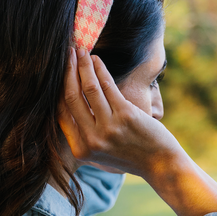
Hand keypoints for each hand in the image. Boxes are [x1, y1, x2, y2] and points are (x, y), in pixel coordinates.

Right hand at [58, 48, 216, 215]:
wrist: (159, 164)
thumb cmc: (129, 155)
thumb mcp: (99, 154)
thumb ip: (82, 136)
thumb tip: (66, 105)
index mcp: (81, 150)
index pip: (61, 114)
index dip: (57, 89)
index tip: (58, 72)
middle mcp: (92, 141)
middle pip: (71, 98)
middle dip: (67, 72)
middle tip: (66, 54)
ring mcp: (109, 128)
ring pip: (89, 89)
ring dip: (83, 66)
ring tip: (80, 52)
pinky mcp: (126, 116)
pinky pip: (107, 87)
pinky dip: (100, 70)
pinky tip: (96, 60)